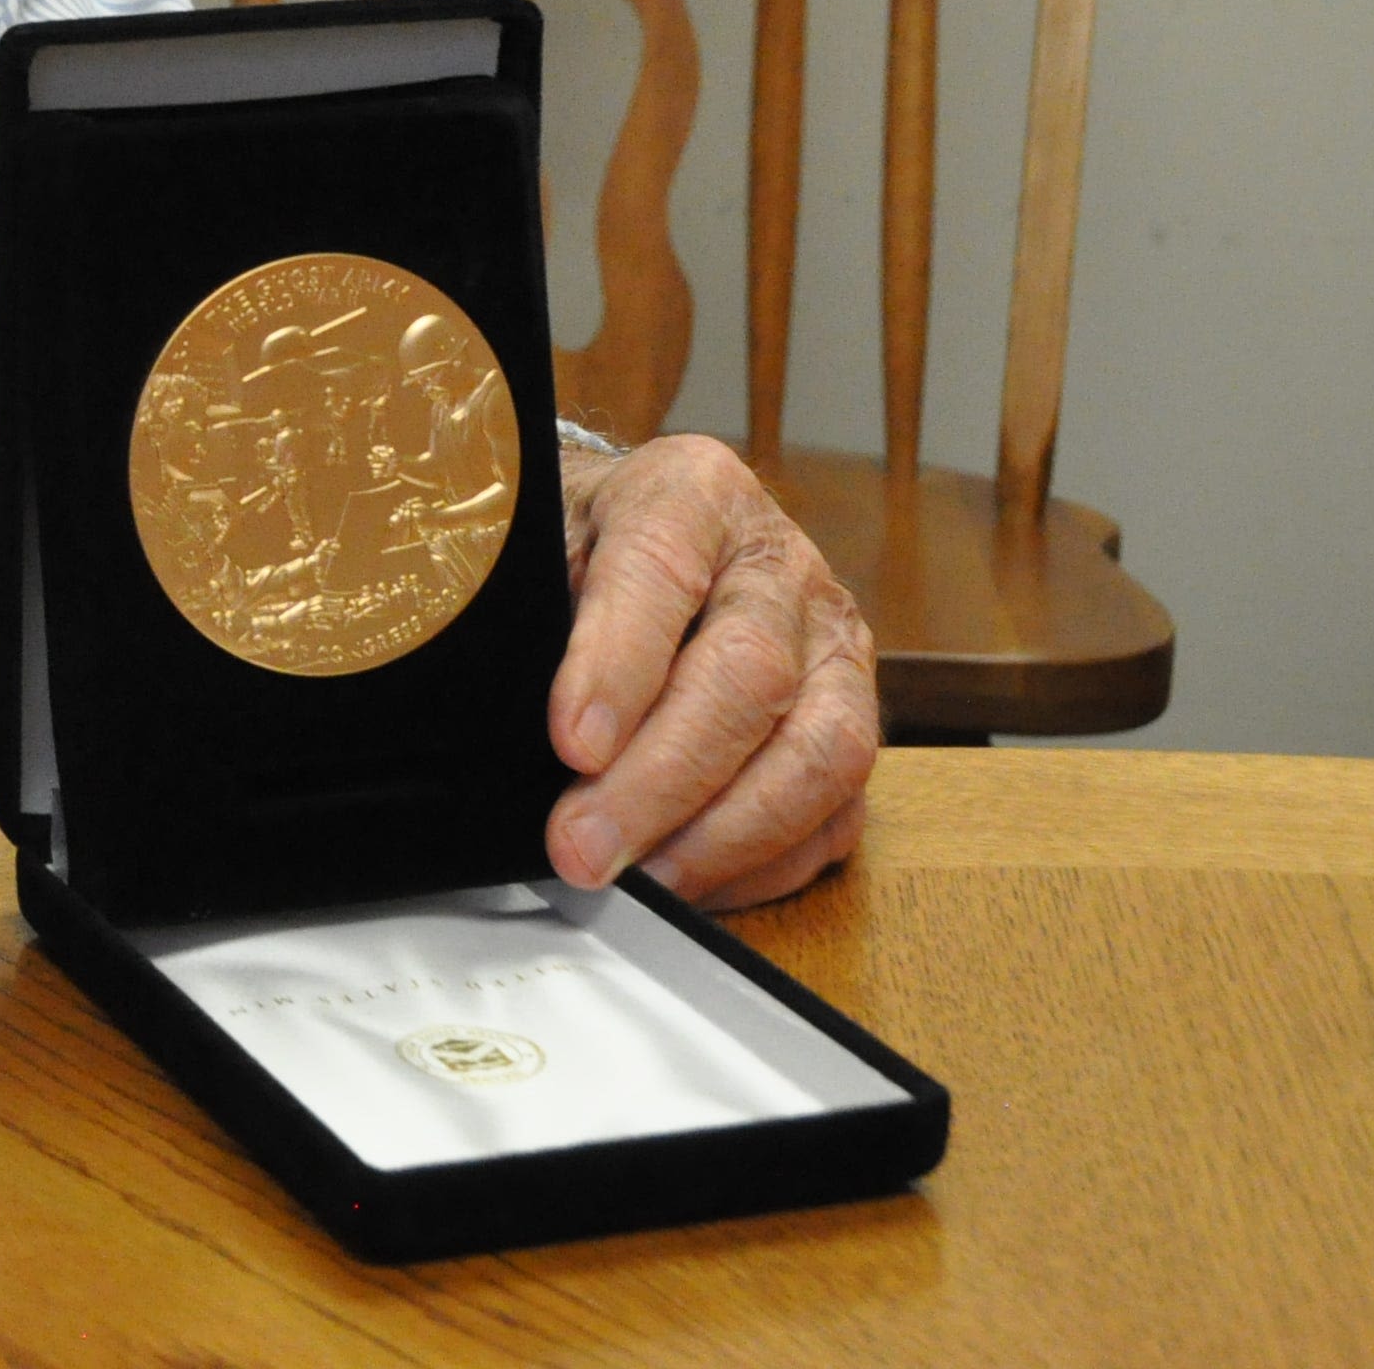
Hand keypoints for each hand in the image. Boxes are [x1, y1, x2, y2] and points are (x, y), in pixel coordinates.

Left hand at [543, 433, 878, 910]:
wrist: (641, 530)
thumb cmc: (580, 541)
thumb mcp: (539, 538)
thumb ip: (535, 611)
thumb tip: (521, 728)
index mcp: (694, 493)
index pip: (661, 571)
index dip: (618, 665)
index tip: (572, 743)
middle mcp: (779, 565)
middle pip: (749, 675)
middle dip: (661, 779)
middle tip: (583, 844)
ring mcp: (831, 645)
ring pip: (820, 751)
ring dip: (724, 835)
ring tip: (639, 879)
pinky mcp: (852, 719)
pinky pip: (837, 810)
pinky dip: (765, 862)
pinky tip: (690, 880)